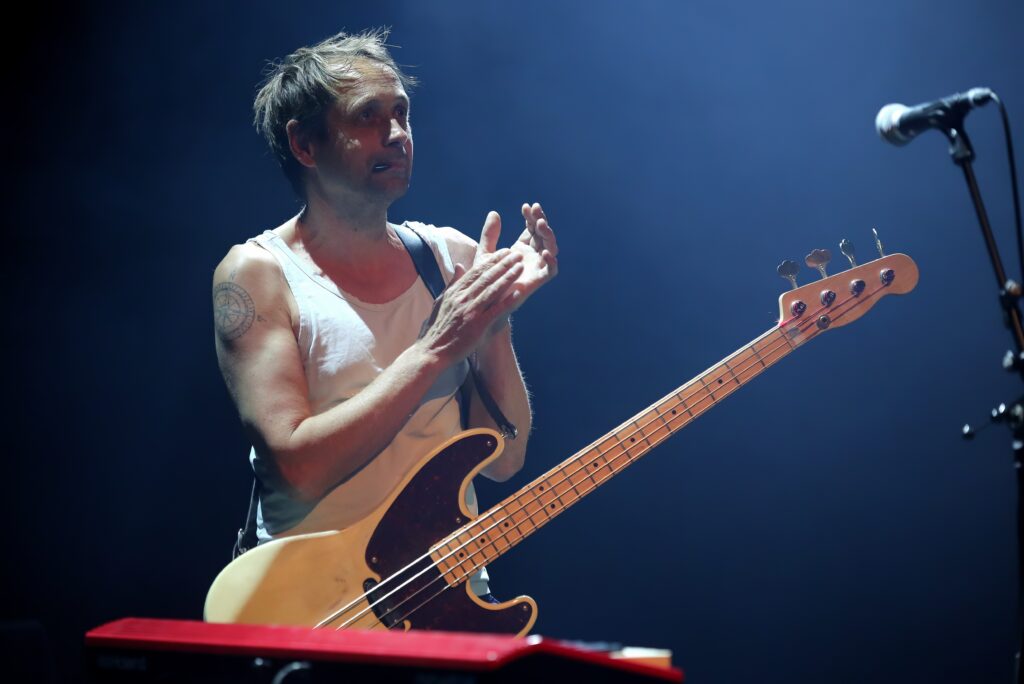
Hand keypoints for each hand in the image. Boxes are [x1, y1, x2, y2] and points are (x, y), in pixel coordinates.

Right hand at [419, 249, 524, 364]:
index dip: (491, 260)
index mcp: (455, 292)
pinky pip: (495, 311)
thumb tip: (460, 266)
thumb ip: (452, 283)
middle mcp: (463, 299)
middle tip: (517, 254)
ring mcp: (470, 312)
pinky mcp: (477, 326)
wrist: (432, 352)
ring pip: (492, 290)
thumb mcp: (441, 301)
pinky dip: (507, 301)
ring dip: (508, 277)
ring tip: (520, 267)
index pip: (476, 271)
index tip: (504, 252)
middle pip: (486, 277)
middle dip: (503, 264)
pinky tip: (518, 293)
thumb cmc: (437, 329)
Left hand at [475, 203, 558, 323]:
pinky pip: (551, 270)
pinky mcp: (538, 281)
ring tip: (540, 224)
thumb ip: (489, 235)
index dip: (531, 217)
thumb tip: (494, 212)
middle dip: (541, 221)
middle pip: (543, 235)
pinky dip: (551, 261)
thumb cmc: (485, 281)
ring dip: (548, 236)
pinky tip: (544, 251)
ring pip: (550, 248)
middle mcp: (532, 257)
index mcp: (521, 248)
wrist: (486, 304)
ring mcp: (536, 268)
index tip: (526, 206)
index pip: (531, 228)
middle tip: (535, 211)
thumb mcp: (486, 254)